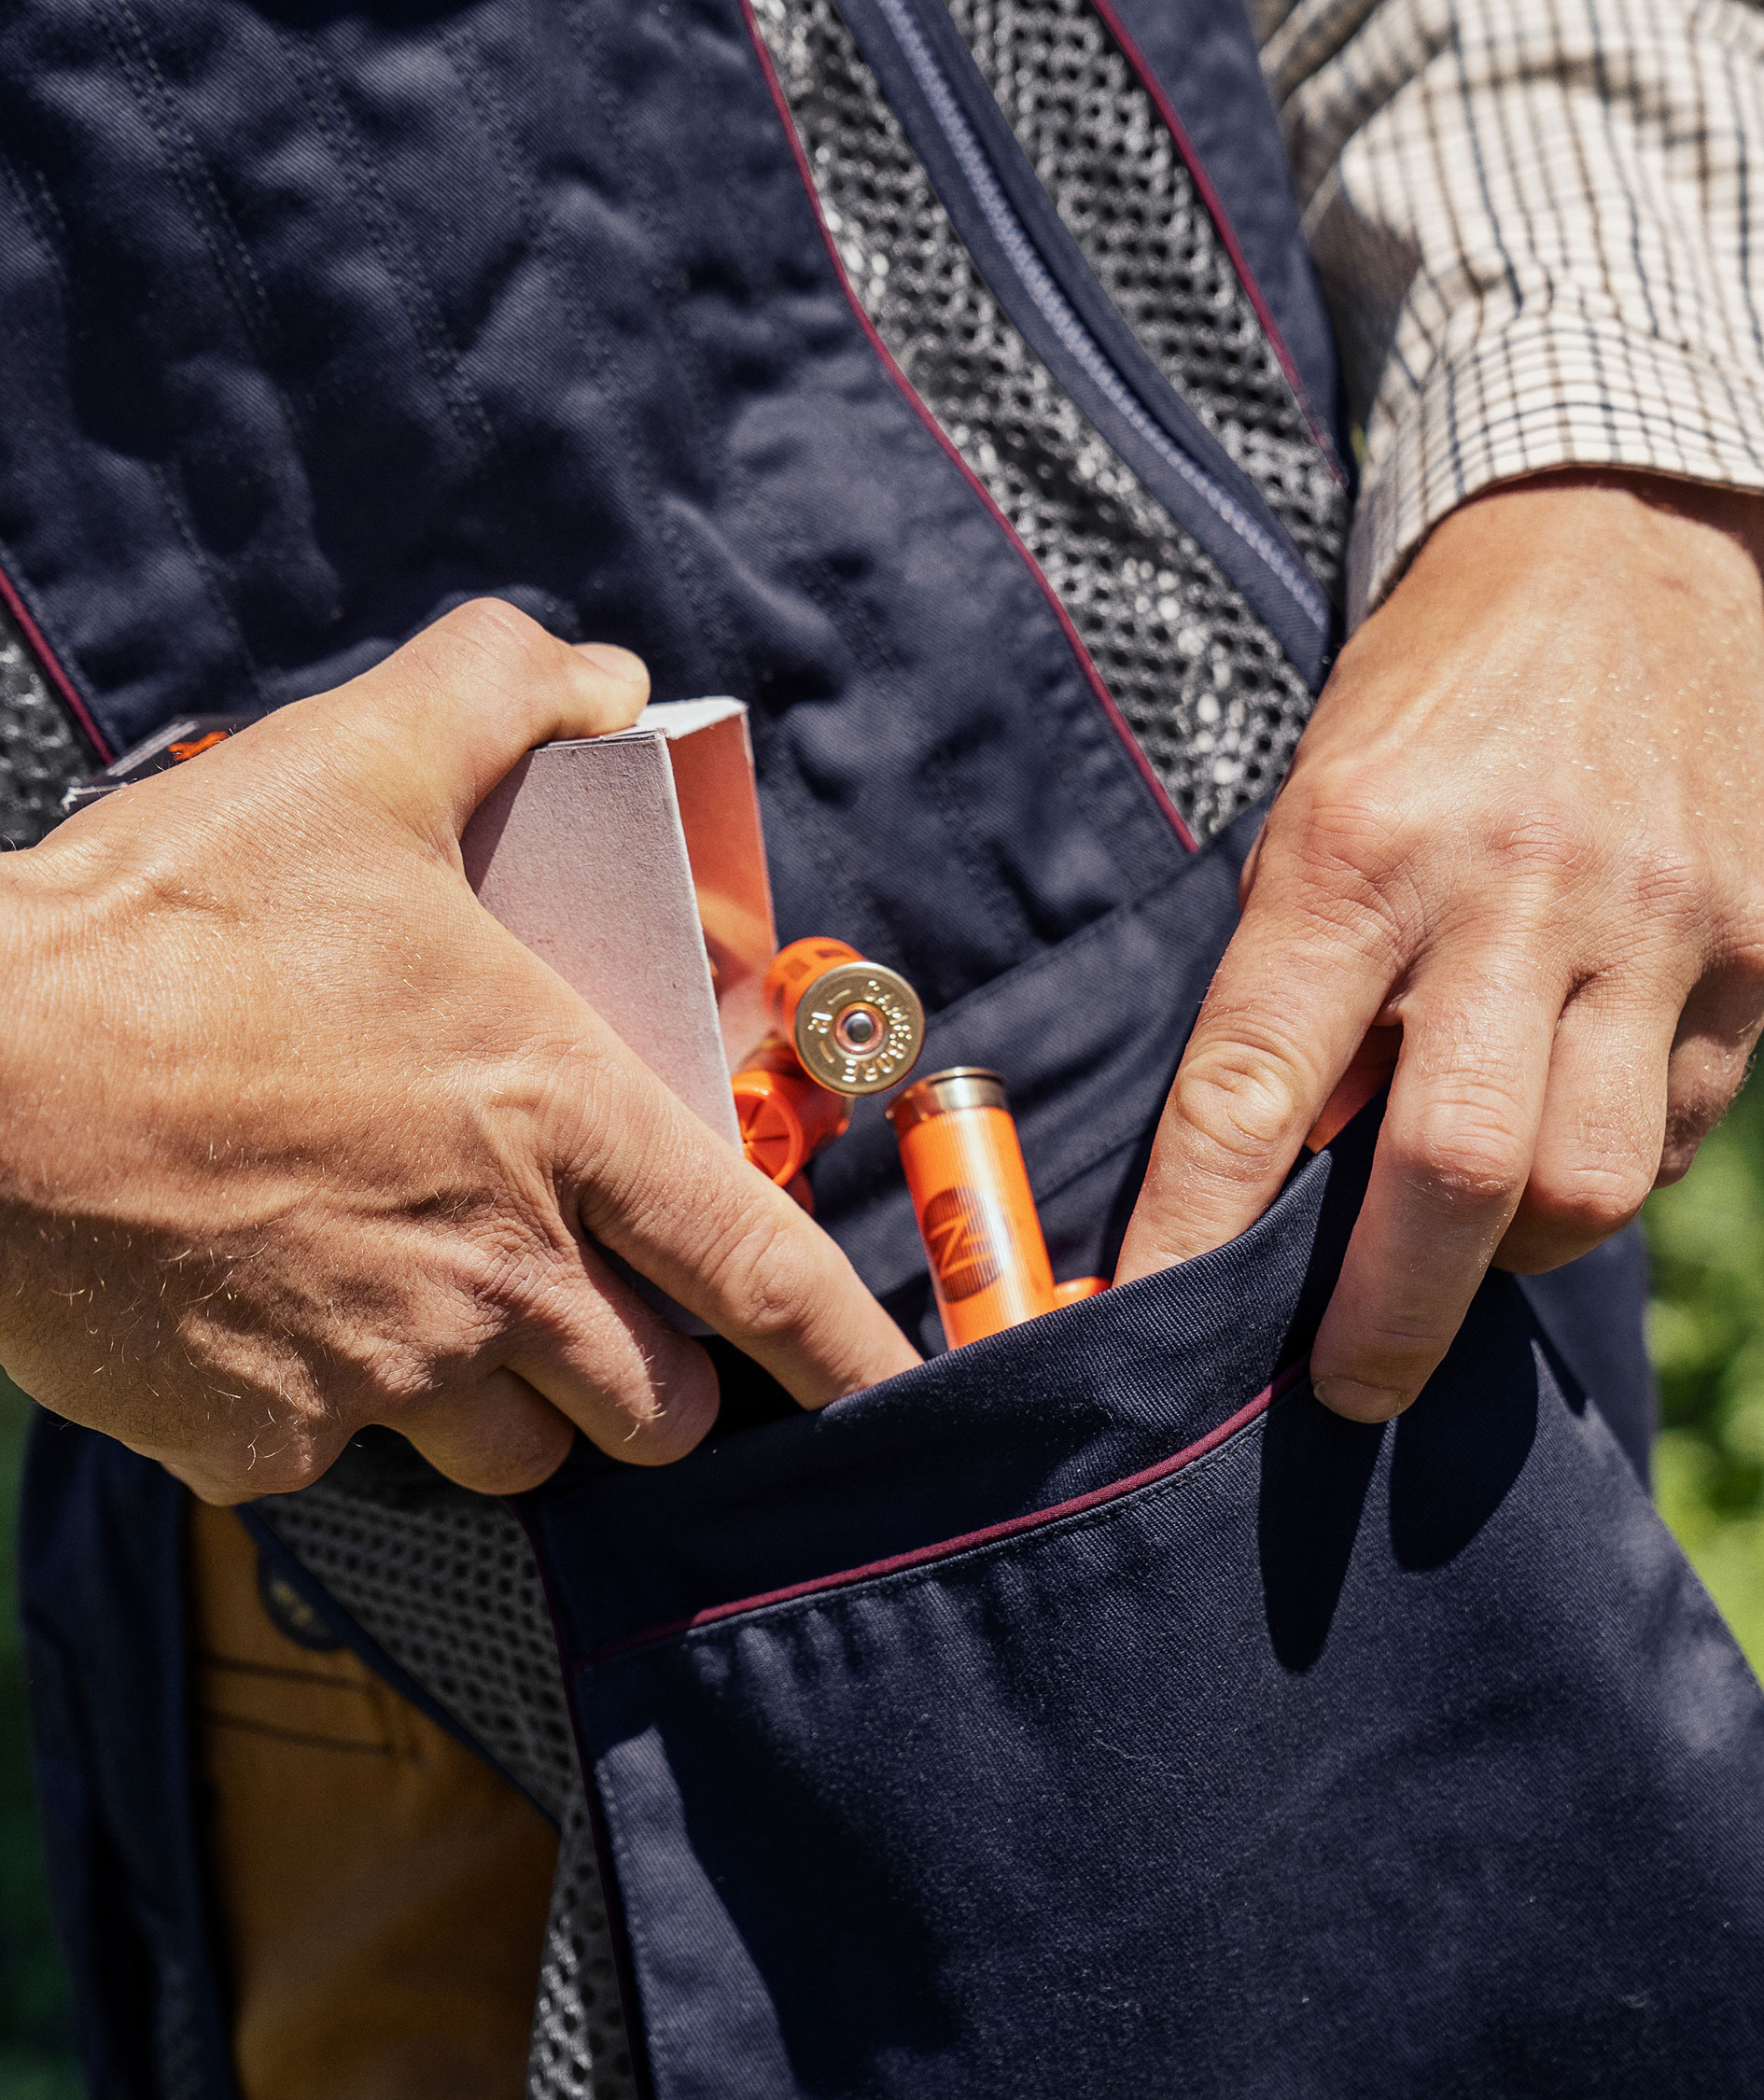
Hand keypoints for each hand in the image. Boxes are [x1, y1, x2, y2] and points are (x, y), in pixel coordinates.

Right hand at [0, 601, 917, 1500]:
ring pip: (513, 1457)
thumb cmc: (163, 926)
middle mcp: (499, 1273)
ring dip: (497, 1404)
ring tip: (416, 1297)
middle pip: (649, 1405)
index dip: (847, 1354)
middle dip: (640, 1374)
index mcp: (557, 1122)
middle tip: (575, 1297)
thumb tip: (605, 679)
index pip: (759, 1272)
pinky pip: (339, 1462)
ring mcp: (382, 1374)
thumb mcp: (352, 766)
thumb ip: (498, 697)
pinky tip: (262, 1307)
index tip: (896, 1409)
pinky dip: (322, 1408)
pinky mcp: (262, 1443)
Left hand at [1117, 471, 1763, 1419]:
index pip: (1252, 1089)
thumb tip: (1273, 1180)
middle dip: (1384, 1316)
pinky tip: (1558, 1151)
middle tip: (1339, 1389)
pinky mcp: (1758, 945)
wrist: (1618, 550)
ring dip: (1506, 1259)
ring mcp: (1654, 923)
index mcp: (1358, 851)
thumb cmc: (1427, 699)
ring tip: (1455, 1251)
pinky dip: (1603, 1178)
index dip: (1194, 1235)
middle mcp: (1512, 891)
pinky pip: (1678, 1133)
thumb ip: (1298, 989)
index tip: (1147, 1325)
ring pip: (1587, 1183)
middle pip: (1452, 1174)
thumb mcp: (1315, 808)